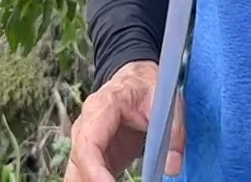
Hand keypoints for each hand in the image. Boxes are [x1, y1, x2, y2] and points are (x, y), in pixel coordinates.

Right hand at [64, 60, 185, 180]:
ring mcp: (84, 142)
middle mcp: (85, 126)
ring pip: (76, 174)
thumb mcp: (166, 100)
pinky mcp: (91, 157)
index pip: (88, 144)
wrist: (135, 79)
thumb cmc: (147, 86)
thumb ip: (174, 131)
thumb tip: (173, 167)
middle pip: (79, 164)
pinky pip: (85, 177)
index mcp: (101, 107)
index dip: (94, 171)